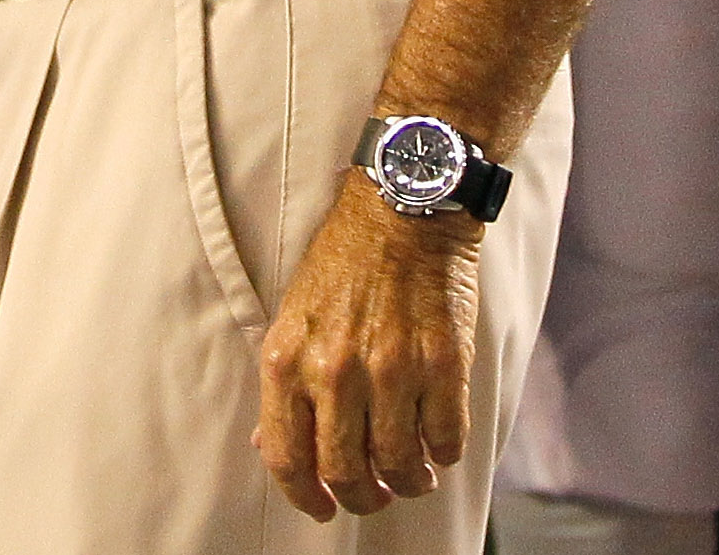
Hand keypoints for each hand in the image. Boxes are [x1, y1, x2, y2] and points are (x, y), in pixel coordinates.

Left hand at [254, 178, 480, 519]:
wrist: (404, 211)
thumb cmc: (345, 262)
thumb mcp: (293, 317)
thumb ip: (285, 384)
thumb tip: (272, 446)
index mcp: (288, 361)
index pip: (287, 459)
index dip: (305, 497)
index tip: (322, 508)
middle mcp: (335, 372)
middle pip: (346, 474)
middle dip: (362, 498)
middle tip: (375, 494)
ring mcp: (392, 370)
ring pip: (400, 465)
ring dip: (409, 482)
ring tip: (414, 475)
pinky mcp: (442, 364)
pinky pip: (447, 438)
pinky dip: (444, 454)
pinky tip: (439, 444)